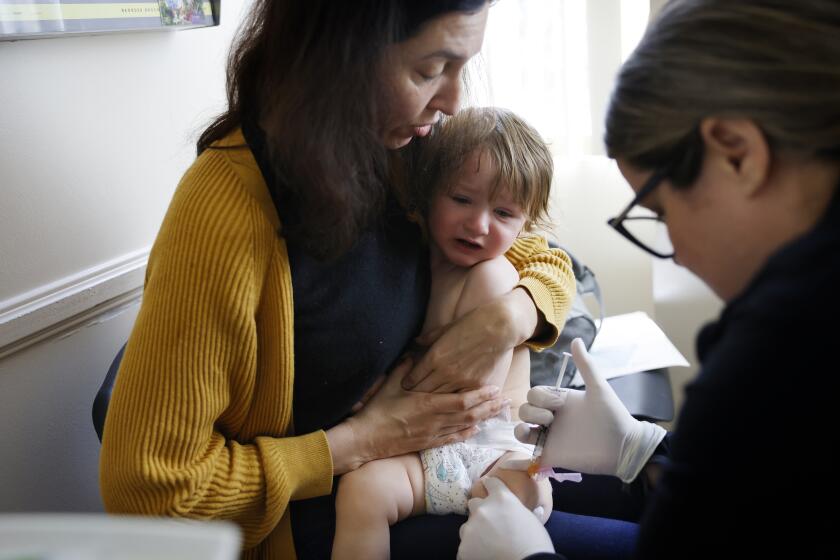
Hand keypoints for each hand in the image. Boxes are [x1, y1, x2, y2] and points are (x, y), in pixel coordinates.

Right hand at [344, 359, 509, 468]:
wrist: (367, 438)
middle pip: (470, 413)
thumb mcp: (391, 384)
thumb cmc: (378, 410)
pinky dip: (466, 434)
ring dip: (483, 419)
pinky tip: (476, 429)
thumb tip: (414, 351)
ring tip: (497, 414)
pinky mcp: (428, 443)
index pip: (463, 399)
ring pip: (464, 426)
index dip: (481, 395)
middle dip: (489, 407)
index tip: (494, 388)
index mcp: (428, 403)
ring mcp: (433, 433)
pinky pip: (452, 439)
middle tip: (505, 401)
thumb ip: (405, 367)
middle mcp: (435, 420)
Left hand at [403, 288, 538, 392]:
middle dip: (417, 396)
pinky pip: (461, 400)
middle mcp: (445, 371)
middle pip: (423, 392)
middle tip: (413, 399)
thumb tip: (415, 342)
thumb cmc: (471, 324)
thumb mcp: (445, 329)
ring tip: (429, 405)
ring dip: (434, 402)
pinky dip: (454, 403)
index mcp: (434, 357)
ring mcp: (461, 380)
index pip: (413, 378)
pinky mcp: (476, 385)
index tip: (406, 385)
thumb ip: (428, 338)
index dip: (407, 383)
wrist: (498, 327)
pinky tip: (450, 405)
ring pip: (441, 399)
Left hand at [458, 477, 552, 559]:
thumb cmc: (535, 542)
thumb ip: (514, 509)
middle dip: (480, 511)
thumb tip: (512, 513)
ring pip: (467, 526)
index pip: (490, 482)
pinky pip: (465, 547)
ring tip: (486, 544)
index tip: (490, 489)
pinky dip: (472, 551)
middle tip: (490, 524)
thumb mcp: (528, 517)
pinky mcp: (464, 546)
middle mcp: (483, 508)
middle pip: (473, 503)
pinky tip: (483, 555)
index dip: (490, 486)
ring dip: (474, 532)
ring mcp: (471, 527)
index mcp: (501, 498)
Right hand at [516, 338, 665, 482]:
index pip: (535, 394)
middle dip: (533, 410)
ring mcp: (550, 436)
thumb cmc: (613, 416)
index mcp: (560, 401)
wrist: (623, 447)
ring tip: (543, 429)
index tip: (559, 403)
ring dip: (523, 426)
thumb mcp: (598, 388)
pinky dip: (522, 446)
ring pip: (522, 428)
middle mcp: (552, 418)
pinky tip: (532, 440)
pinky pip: (528, 450)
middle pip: (525, 409)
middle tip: (552, 418)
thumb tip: (576, 339)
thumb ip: (586, 366)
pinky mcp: (551, 454)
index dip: (541, 397)